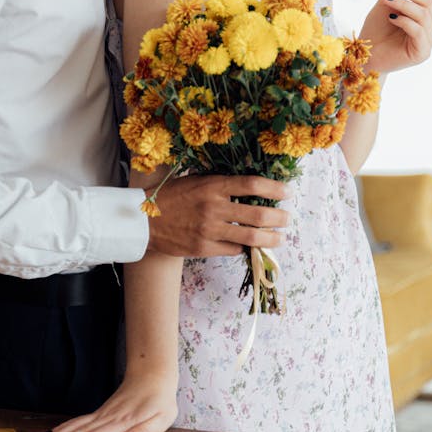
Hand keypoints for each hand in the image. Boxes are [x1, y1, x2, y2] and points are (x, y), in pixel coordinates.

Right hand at [38, 372, 178, 431]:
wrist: (152, 375)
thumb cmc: (160, 401)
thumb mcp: (162, 418)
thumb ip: (146, 431)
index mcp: (124, 421)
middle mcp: (109, 418)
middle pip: (83, 430)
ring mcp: (103, 414)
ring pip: (78, 425)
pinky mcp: (100, 412)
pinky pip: (80, 420)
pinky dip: (65, 427)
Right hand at [147, 173, 289, 257]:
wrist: (142, 221)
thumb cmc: (170, 197)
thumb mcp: (195, 181)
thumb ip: (220, 183)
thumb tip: (249, 187)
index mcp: (212, 185)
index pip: (252, 184)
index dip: (274, 188)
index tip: (288, 192)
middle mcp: (213, 207)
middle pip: (258, 214)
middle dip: (279, 217)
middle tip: (287, 218)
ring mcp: (209, 230)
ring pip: (250, 237)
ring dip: (271, 239)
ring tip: (279, 238)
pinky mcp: (203, 248)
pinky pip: (233, 250)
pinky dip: (245, 248)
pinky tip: (251, 246)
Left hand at [359, 0, 431, 74]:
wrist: (365, 54)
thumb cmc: (376, 29)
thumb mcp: (385, 4)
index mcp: (424, 12)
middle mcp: (430, 25)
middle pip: (428, 0)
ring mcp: (428, 40)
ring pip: (422, 14)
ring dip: (403, 3)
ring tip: (386, 0)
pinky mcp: (422, 52)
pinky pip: (417, 30)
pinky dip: (404, 21)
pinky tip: (391, 18)